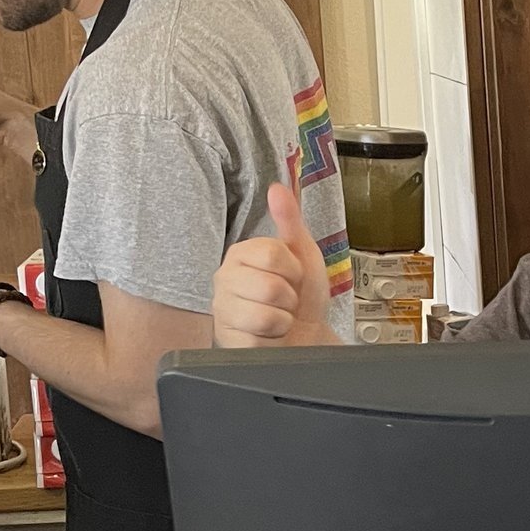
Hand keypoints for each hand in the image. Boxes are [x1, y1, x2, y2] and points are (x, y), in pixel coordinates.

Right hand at [213, 183, 339, 348]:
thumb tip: (278, 189)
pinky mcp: (226, 340)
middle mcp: (224, 279)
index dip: (294, 269)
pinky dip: (272, 341)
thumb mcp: (303, 254)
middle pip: (269, 286)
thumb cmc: (303, 295)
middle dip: (289, 298)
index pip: (272, 254)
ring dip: (282, 321)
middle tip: (286, 300)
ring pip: (263, 315)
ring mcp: (222, 311)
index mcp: (241, 254)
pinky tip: (268, 336)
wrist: (307, 335)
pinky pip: (257, 340)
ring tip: (277, 318)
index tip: (293, 276)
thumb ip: (290, 220)